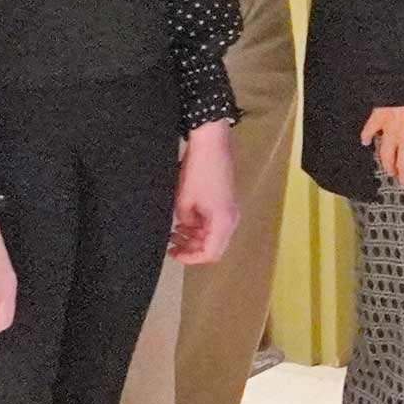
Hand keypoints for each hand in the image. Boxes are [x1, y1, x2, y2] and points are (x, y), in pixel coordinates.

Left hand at [172, 121, 237, 263]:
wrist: (211, 145)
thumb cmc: (198, 171)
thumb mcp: (184, 202)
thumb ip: (185, 222)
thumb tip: (186, 227)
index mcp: (223, 222)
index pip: (209, 253)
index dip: (189, 258)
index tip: (174, 253)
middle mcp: (231, 220)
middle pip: (214, 248)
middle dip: (192, 249)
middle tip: (173, 245)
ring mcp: (231, 211)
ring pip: (214, 236)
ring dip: (195, 237)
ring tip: (175, 232)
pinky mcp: (226, 202)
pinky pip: (215, 223)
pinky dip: (200, 226)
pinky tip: (185, 221)